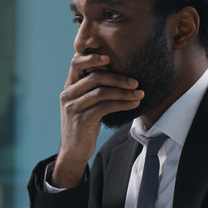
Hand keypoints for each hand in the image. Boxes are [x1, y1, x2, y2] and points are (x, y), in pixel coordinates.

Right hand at [52, 54, 142, 187]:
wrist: (73, 150)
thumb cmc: (84, 123)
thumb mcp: (85, 103)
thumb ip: (92, 88)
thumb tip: (117, 72)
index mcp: (69, 87)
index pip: (76, 63)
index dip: (91, 57)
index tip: (109, 57)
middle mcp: (68, 95)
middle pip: (94, 77)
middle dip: (118, 78)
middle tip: (136, 81)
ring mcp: (73, 108)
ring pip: (101, 92)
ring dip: (123, 92)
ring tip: (140, 94)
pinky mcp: (81, 120)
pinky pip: (104, 107)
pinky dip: (121, 104)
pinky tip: (133, 105)